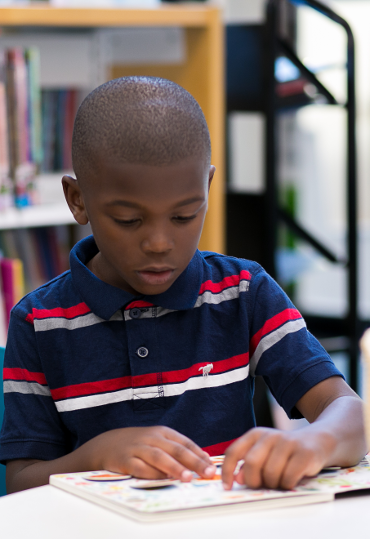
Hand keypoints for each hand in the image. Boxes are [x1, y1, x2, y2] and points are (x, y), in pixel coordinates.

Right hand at [91, 426, 215, 481]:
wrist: (106, 444)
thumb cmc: (138, 445)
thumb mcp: (157, 441)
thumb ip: (177, 450)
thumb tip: (203, 461)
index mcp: (162, 432)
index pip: (184, 442)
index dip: (199, 454)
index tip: (212, 466)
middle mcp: (151, 438)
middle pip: (176, 449)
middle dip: (194, 462)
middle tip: (207, 472)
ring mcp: (138, 448)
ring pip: (159, 457)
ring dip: (174, 467)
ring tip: (188, 477)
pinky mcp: (125, 459)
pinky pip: (140, 467)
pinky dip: (151, 473)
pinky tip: (162, 479)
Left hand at [222, 427, 334, 489]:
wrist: (318, 441)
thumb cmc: (285, 452)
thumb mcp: (265, 454)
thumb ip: (248, 464)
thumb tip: (237, 478)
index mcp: (255, 434)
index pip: (234, 451)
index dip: (227, 471)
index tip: (227, 487)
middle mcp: (270, 435)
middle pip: (252, 464)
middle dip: (254, 481)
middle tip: (261, 485)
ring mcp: (288, 443)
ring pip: (271, 474)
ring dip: (274, 484)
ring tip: (279, 480)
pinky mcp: (304, 453)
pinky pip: (288, 478)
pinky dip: (287, 485)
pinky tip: (291, 480)